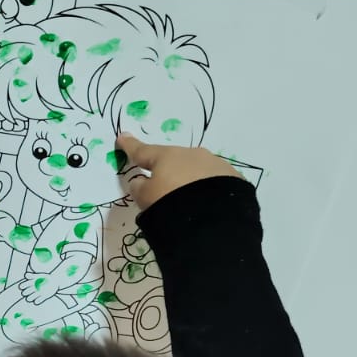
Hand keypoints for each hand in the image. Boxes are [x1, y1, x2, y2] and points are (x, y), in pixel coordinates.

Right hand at [115, 134, 239, 210]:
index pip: (143, 151)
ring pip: (197, 170)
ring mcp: (214, 164)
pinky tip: (208, 204)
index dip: (131, 146)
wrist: (212, 220)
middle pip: (174, 160)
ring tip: (191, 202)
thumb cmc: (170, 205)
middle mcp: (191, 155)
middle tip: (166, 188)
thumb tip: (141, 181)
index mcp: (166, 157)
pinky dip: (208, 189)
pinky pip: (215, 182)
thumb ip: (139, 188)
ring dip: (191, 180)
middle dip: (169, 170)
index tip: (123, 137)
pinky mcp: (233, 178)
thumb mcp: (145, 200)